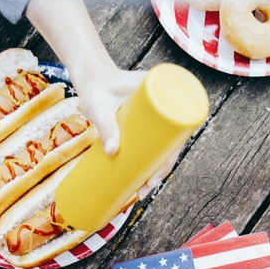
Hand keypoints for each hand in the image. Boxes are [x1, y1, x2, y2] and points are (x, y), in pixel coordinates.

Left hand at [70, 61, 180, 196]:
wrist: (90, 77)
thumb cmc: (95, 86)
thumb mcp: (99, 106)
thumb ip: (105, 125)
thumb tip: (113, 153)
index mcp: (163, 91)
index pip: (179, 123)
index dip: (174, 150)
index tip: (161, 169)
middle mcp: (163, 104)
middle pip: (171, 142)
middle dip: (163, 168)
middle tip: (148, 187)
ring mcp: (154, 117)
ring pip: (163, 147)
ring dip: (157, 170)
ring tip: (143, 191)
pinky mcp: (144, 126)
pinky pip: (153, 146)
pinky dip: (150, 163)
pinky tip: (145, 182)